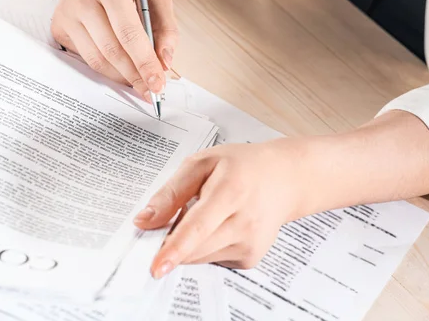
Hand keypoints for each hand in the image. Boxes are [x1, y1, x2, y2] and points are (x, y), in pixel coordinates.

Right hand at [51, 0, 177, 101]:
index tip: (158, 84)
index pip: (129, 33)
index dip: (144, 63)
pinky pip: (85, 58)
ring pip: (96, 60)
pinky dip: (106, 69)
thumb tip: (165, 61)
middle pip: (111, 51)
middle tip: (151, 90)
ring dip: (121, 77)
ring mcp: (66, 13)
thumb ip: (166, 28)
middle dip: (134, 75)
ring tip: (138, 82)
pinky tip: (120, 69)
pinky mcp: (58, 27)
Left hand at [133, 139, 310, 277]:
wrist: (283, 179)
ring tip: (206, 213)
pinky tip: (219, 225)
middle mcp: (245, 221)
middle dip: (172, 242)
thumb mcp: (202, 163)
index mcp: (231, 191)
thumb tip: (144, 220)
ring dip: (189, 243)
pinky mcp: (250, 258)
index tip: (157, 266)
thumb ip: (171, 192)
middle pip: (195, 247)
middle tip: (170, 220)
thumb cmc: (241, 166)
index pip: (198, 226)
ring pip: (200, 257)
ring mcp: (251, 243)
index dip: (175, 248)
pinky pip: (212, 259)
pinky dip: (204, 246)